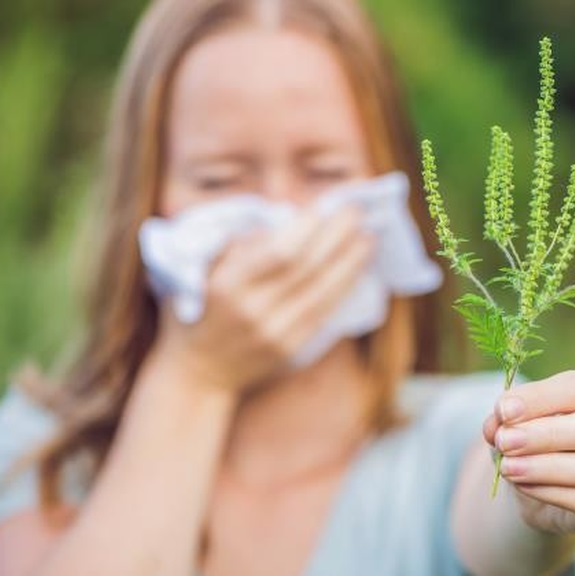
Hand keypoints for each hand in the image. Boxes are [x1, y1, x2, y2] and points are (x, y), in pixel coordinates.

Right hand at [153, 206, 374, 392]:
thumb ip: (240, 245)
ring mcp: (275, 332)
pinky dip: (344, 288)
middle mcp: (254, 310)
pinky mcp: (291, 348)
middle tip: (357, 212)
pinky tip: (357, 269)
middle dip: (337, 237)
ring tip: (369, 238)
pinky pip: (325, 312)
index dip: (308, 228)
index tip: (326, 206)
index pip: (280, 253)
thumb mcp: (202, 270)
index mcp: (228, 285)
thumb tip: (287, 220)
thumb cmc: (197, 310)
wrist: (199, 371)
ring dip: (351, 262)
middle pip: (308, 268)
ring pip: (324, 292)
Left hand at [483, 368, 574, 533]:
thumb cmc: (538, 428)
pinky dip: (552, 493)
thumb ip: (508, 415)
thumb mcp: (520, 413)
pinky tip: (522, 484)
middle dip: (547, 435)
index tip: (504, 410)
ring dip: (548, 468)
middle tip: (506, 441)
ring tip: (508, 467)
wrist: (544, 475)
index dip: (542, 399)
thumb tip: (497, 425)